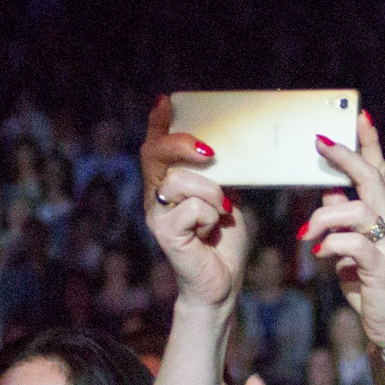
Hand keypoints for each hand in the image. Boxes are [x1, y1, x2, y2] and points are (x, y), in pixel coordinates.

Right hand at [142, 95, 245, 308]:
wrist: (223, 282)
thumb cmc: (224, 240)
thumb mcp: (226, 197)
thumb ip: (220, 176)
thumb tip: (230, 148)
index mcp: (167, 184)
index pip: (155, 147)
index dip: (157, 123)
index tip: (166, 102)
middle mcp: (156, 197)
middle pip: (154, 154)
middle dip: (181, 144)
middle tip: (209, 151)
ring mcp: (158, 215)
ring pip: (180, 182)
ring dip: (211, 193)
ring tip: (222, 213)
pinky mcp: (166, 234)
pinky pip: (193, 209)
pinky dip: (211, 217)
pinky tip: (211, 233)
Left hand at [305, 114, 384, 358]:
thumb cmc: (372, 287)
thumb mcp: (354, 249)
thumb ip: (345, 222)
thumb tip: (329, 193)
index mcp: (383, 217)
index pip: (378, 171)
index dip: (369, 143)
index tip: (359, 116)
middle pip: (371, 179)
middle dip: (345, 158)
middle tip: (319, 144)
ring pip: (358, 210)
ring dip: (325, 215)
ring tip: (307, 233)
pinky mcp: (381, 268)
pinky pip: (355, 244)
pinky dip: (333, 245)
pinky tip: (321, 254)